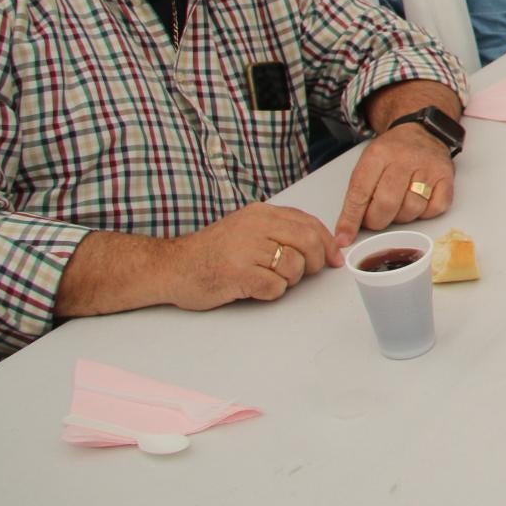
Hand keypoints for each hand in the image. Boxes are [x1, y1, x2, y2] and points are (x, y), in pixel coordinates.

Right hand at [164, 202, 339, 310]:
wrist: (171, 266)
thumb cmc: (211, 252)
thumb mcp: (246, 228)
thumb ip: (279, 230)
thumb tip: (322, 245)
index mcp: (261, 213)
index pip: (309, 223)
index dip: (327, 243)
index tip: (335, 257)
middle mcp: (255, 226)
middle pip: (308, 243)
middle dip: (315, 262)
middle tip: (306, 272)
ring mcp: (246, 249)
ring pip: (294, 267)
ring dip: (288, 280)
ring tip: (267, 279)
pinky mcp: (238, 274)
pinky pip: (275, 287)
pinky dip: (271, 293)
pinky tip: (254, 288)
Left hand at [335, 121, 456, 245]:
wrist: (421, 131)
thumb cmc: (392, 152)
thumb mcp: (368, 163)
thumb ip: (358, 195)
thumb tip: (346, 233)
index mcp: (379, 154)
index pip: (360, 193)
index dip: (351, 219)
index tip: (345, 237)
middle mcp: (405, 158)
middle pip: (387, 204)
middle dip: (378, 220)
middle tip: (376, 218)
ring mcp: (428, 167)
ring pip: (412, 210)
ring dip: (402, 216)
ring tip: (399, 204)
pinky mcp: (447, 176)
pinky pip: (434, 209)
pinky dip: (425, 213)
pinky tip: (419, 201)